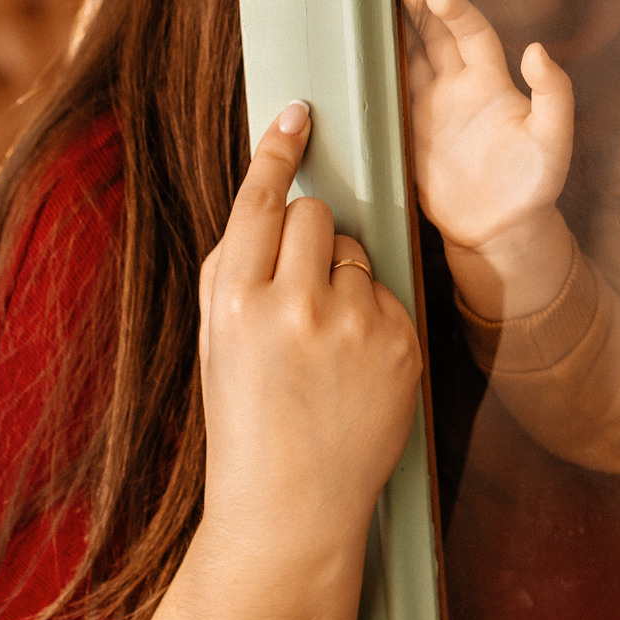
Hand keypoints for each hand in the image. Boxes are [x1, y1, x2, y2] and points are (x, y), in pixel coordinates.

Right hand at [194, 102, 422, 558]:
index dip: (278, 152)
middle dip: (307, 239)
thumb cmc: (246, 417)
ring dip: (341, 278)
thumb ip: (238, 267)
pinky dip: (373, 316)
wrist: (291, 507)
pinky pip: (388, 291)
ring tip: (323, 346)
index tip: (298, 113)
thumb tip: (268, 188)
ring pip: (354, 250)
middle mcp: (295, 305)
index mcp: (235, 300)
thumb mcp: (217, 339)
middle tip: (295, 298)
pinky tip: (354, 366)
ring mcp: (354, 324)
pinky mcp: (402, 342)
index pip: (261, 201)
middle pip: (313, 215)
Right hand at [398, 0, 577, 314]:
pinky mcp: (408, 134)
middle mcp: (459, 87)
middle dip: (417, 9)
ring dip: (393, 35)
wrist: (501, 229)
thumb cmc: (534, 183)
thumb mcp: (554, 139)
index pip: (471, 33)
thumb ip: (554, 93)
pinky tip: (358, 57)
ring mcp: (431, 109)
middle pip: (435, 36)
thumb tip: (537, 49)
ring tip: (370, 10)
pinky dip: (375, 75)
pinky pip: (389, 96)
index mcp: (492, 81)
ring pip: (408, 59)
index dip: (454, 11)